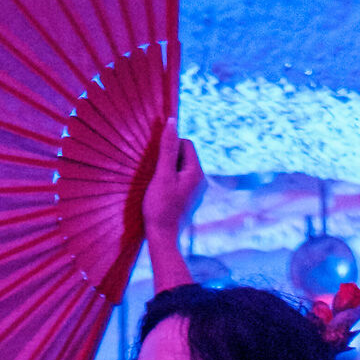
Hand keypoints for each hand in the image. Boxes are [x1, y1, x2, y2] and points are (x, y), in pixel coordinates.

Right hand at [142, 116, 204, 242]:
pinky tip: (162, 194)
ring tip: (159, 186)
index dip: (171, 148)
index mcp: (197, 172)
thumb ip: (168, 148)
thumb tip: (172, 122)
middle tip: (158, 175)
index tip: (159, 163)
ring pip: (182, 169)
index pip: (187, 143)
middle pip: (185, 156)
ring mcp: (197, 191)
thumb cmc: (161, 207)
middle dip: (170, 159)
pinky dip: (171, 182)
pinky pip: (181, 181)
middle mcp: (202, 180)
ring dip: (169, 171)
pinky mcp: (190, 199)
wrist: (163, 238)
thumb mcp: (162, 175)